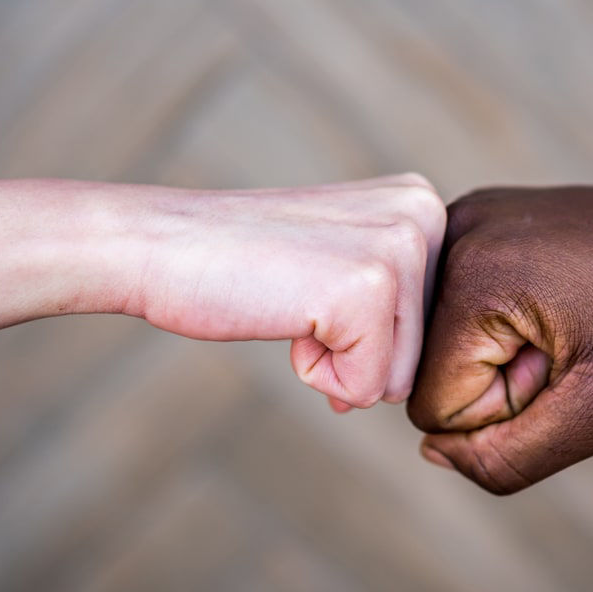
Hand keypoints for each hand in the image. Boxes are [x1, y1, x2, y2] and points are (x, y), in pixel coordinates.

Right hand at [127, 173, 444, 409]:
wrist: (158, 244)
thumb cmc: (242, 265)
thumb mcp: (342, 261)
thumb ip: (394, 303)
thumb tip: (404, 386)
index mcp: (424, 204)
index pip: (434, 325)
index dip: (368, 334)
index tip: (314, 287)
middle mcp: (425, 214)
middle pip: (424, 353)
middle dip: (356, 352)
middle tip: (297, 296)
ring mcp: (399, 248)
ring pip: (399, 376)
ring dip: (338, 364)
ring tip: (291, 304)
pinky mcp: (367, 291)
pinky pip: (365, 387)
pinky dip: (318, 375)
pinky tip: (284, 317)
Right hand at [407, 177, 592, 492]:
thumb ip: (512, 457)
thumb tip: (434, 452)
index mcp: (471, 278)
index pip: (433, 407)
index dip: (507, 408)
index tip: (564, 363)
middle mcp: (448, 235)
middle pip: (428, 372)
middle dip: (499, 379)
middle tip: (568, 342)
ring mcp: (457, 220)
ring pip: (438, 342)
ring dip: (498, 352)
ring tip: (562, 320)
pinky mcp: (472, 219)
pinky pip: (454, 307)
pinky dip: (497, 320)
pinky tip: (551, 297)